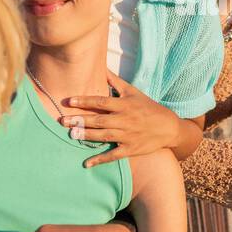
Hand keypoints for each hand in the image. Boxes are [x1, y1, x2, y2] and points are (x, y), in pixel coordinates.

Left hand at [61, 71, 180, 166]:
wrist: (168, 127)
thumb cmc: (148, 107)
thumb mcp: (133, 92)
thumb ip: (115, 82)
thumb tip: (101, 68)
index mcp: (124, 105)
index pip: (101, 102)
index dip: (85, 101)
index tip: (69, 101)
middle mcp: (125, 120)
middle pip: (99, 120)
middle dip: (80, 120)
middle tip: (63, 121)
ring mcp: (127, 136)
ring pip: (103, 136)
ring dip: (87, 136)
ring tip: (71, 134)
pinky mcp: (130, 149)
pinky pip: (113, 155)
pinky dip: (100, 160)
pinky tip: (86, 163)